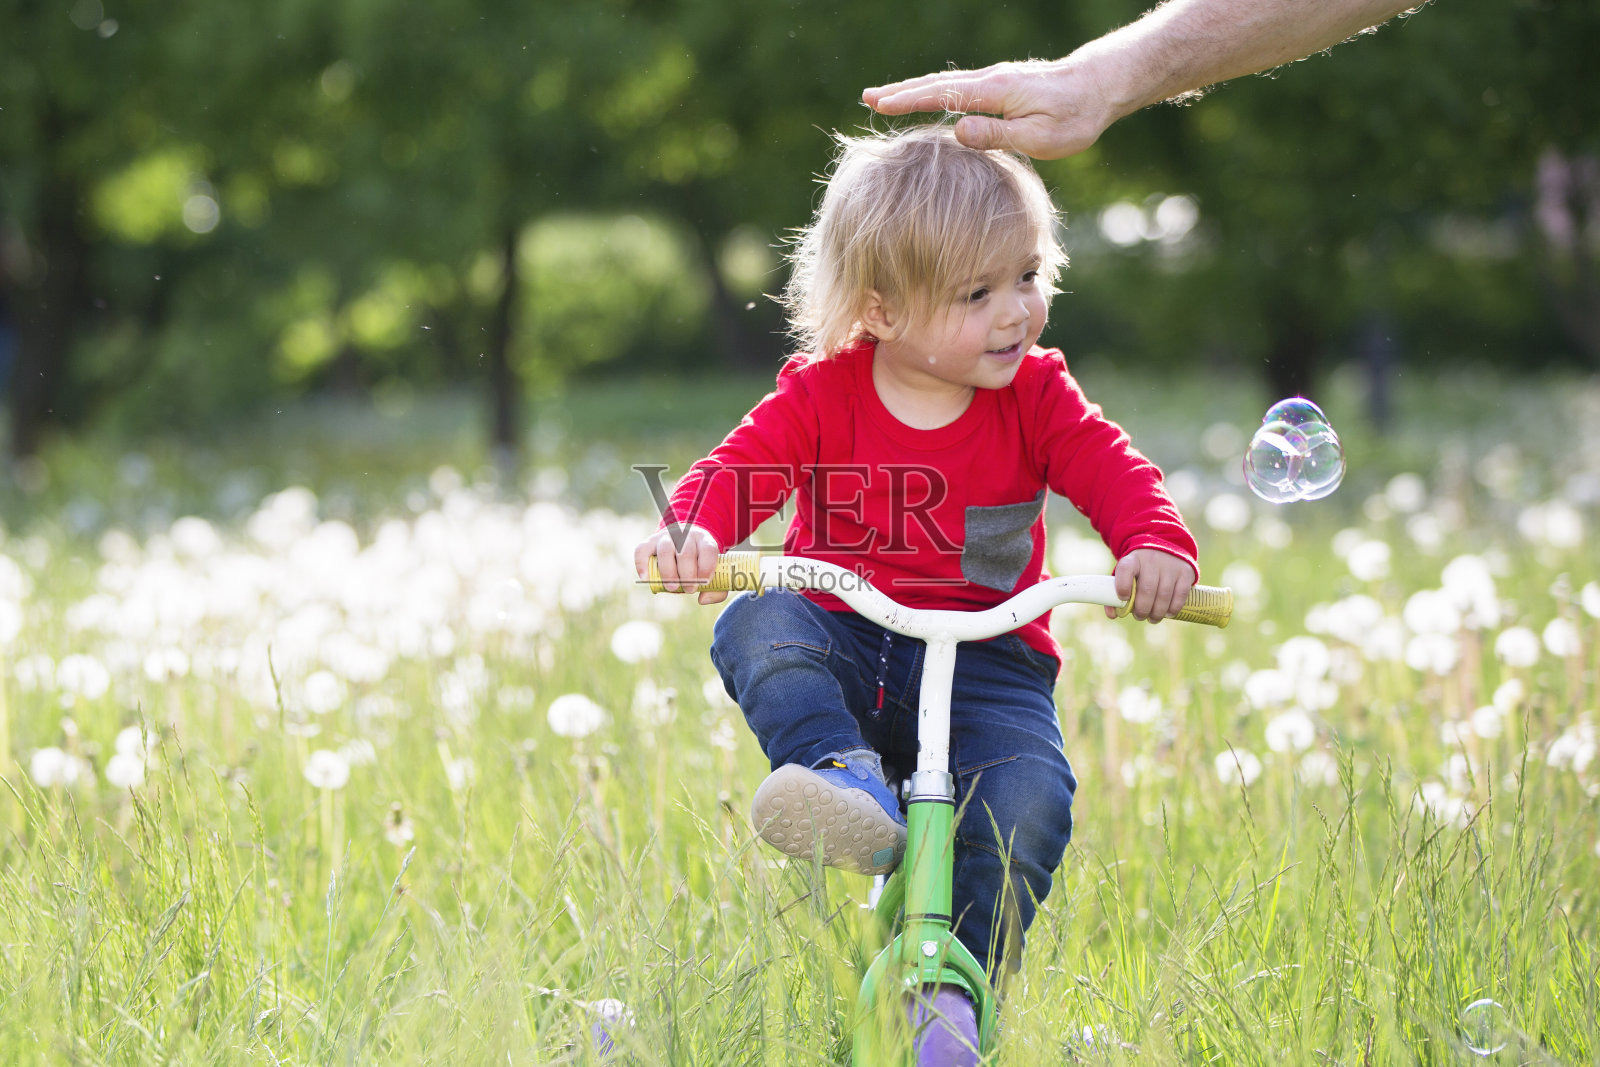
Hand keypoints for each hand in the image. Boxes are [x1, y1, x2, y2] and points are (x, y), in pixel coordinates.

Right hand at [634, 524, 726, 604]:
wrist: (683, 541)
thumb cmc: (699, 562)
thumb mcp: (713, 571)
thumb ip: (716, 588)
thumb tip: (702, 599)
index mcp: (704, 540)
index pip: (708, 549)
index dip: (706, 567)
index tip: (705, 582)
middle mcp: (685, 535)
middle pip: (685, 551)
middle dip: (688, 574)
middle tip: (689, 589)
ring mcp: (666, 537)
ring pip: (665, 550)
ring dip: (668, 572)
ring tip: (672, 587)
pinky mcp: (650, 542)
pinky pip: (641, 550)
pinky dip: (642, 565)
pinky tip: (646, 578)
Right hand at [862, 58, 1115, 159]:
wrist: (1099, 87)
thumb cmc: (1073, 117)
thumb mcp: (1039, 136)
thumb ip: (997, 134)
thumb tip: (957, 131)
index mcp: (994, 92)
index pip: (942, 95)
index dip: (908, 101)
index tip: (879, 105)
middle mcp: (990, 80)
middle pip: (936, 85)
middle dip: (900, 92)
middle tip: (867, 98)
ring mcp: (995, 80)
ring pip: (945, 84)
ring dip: (914, 90)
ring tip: (885, 98)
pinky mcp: (1002, 86)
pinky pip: (959, 88)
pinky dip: (934, 92)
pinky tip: (926, 100)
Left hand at [1107, 548, 1194, 621]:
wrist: (1163, 549)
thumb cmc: (1139, 569)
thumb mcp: (1125, 574)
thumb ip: (1114, 593)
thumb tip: (1113, 615)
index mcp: (1133, 559)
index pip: (1125, 569)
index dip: (1123, 586)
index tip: (1123, 598)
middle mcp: (1152, 560)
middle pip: (1147, 589)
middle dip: (1142, 609)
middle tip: (1140, 617)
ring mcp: (1170, 565)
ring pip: (1164, 594)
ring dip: (1157, 612)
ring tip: (1152, 618)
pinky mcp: (1185, 571)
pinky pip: (1180, 594)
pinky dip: (1173, 608)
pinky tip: (1167, 614)